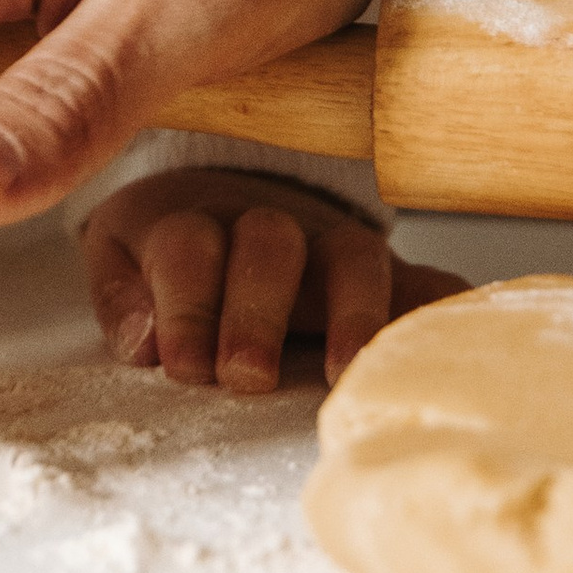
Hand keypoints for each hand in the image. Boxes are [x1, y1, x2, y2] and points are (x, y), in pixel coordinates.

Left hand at [83, 164, 464, 390]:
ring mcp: (333, 245)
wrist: (222, 197)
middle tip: (246, 375)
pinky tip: (453, 347)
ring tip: (345, 374)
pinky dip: (445, 312)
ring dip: (353, 314)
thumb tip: (143, 343)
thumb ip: (123, 298)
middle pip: (271, 244)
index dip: (184, 304)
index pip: (188, 248)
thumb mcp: (118, 259)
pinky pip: (430, 283)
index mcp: (191, 220)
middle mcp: (266, 223)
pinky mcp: (389, 273)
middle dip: (257, 309)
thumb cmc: (164, 251)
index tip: (181, 363)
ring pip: (355, 256)